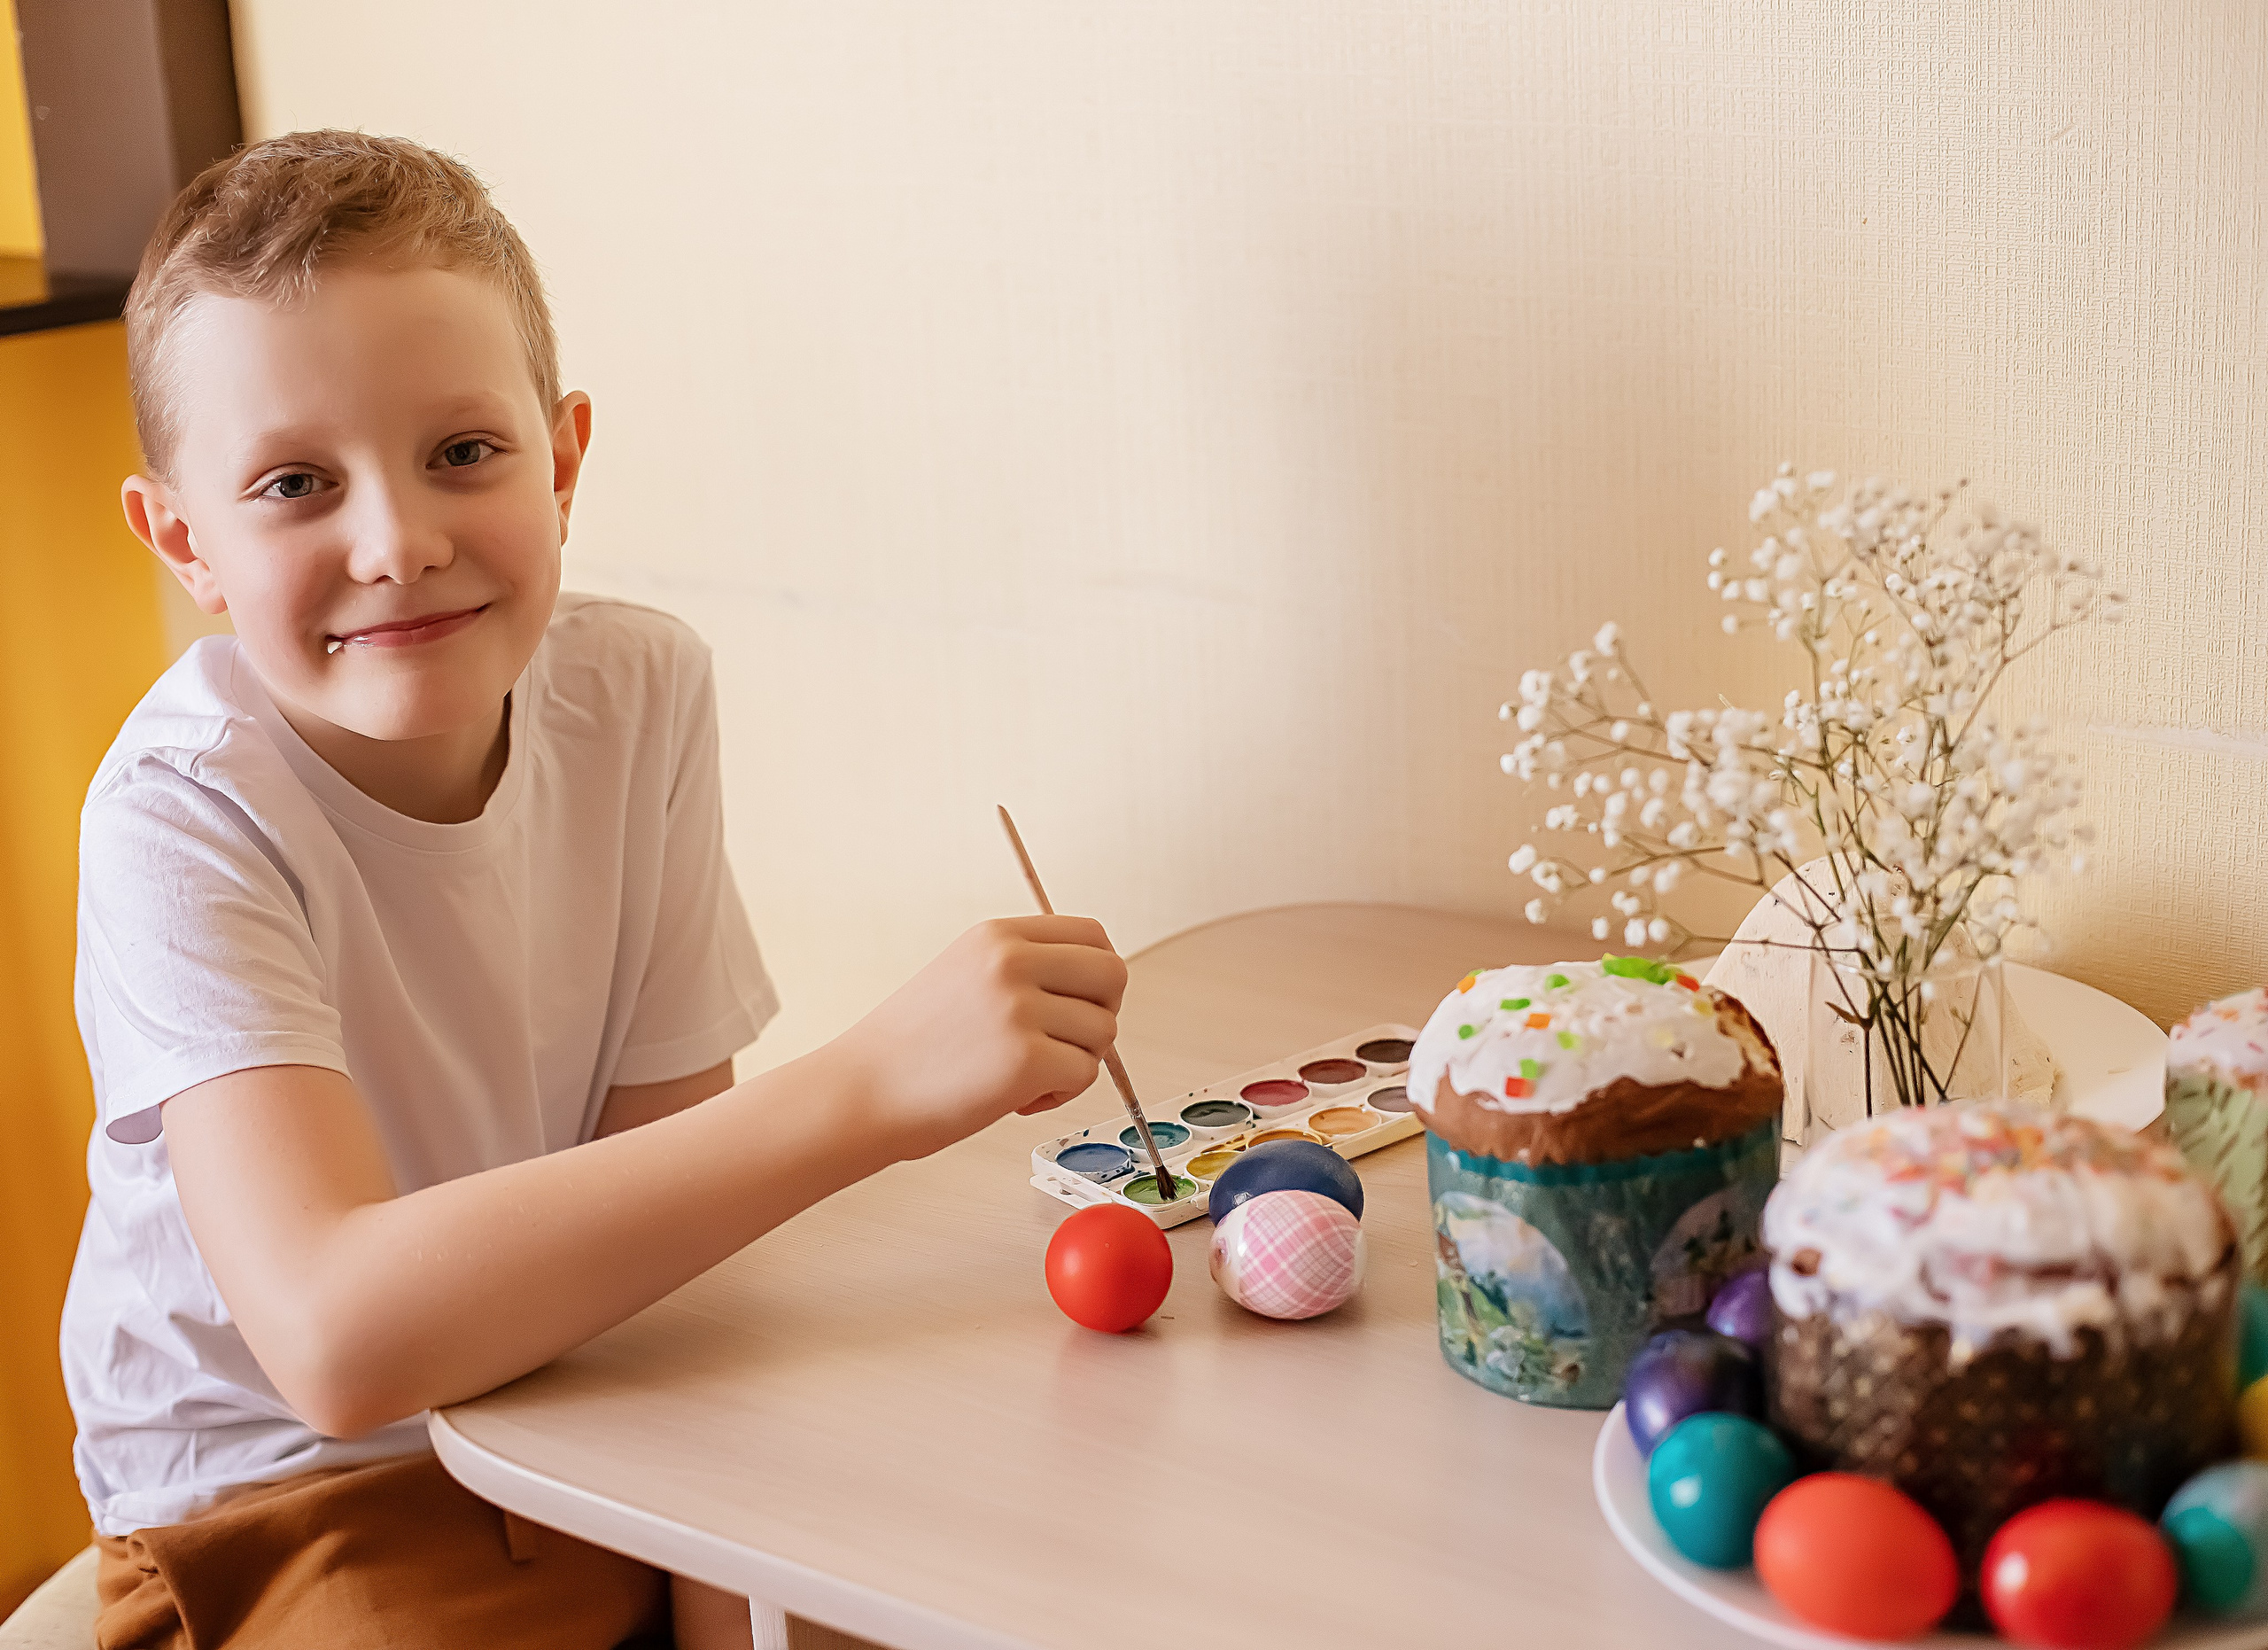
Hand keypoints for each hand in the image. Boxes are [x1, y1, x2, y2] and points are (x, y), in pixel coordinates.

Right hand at [832, 916, 1126, 1160]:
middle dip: (1100, 1014)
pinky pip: (1085, 1074)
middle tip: (1064, 1044)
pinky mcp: (1026, 1059)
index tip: (1075, 1006)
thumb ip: (1024, 969)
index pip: (1092, 935)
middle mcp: (1011, 961)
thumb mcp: (964, 975)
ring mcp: (1019, 1008)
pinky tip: (1017, 1099)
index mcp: (997, 935)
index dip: (1096, 977)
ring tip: (1025, 1077)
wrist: (860, 1093)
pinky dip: (1060, 1094)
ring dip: (1076, 1061)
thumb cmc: (910, 1049)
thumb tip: (1095, 987)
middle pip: (1113, 975)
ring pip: (1103, 1031)